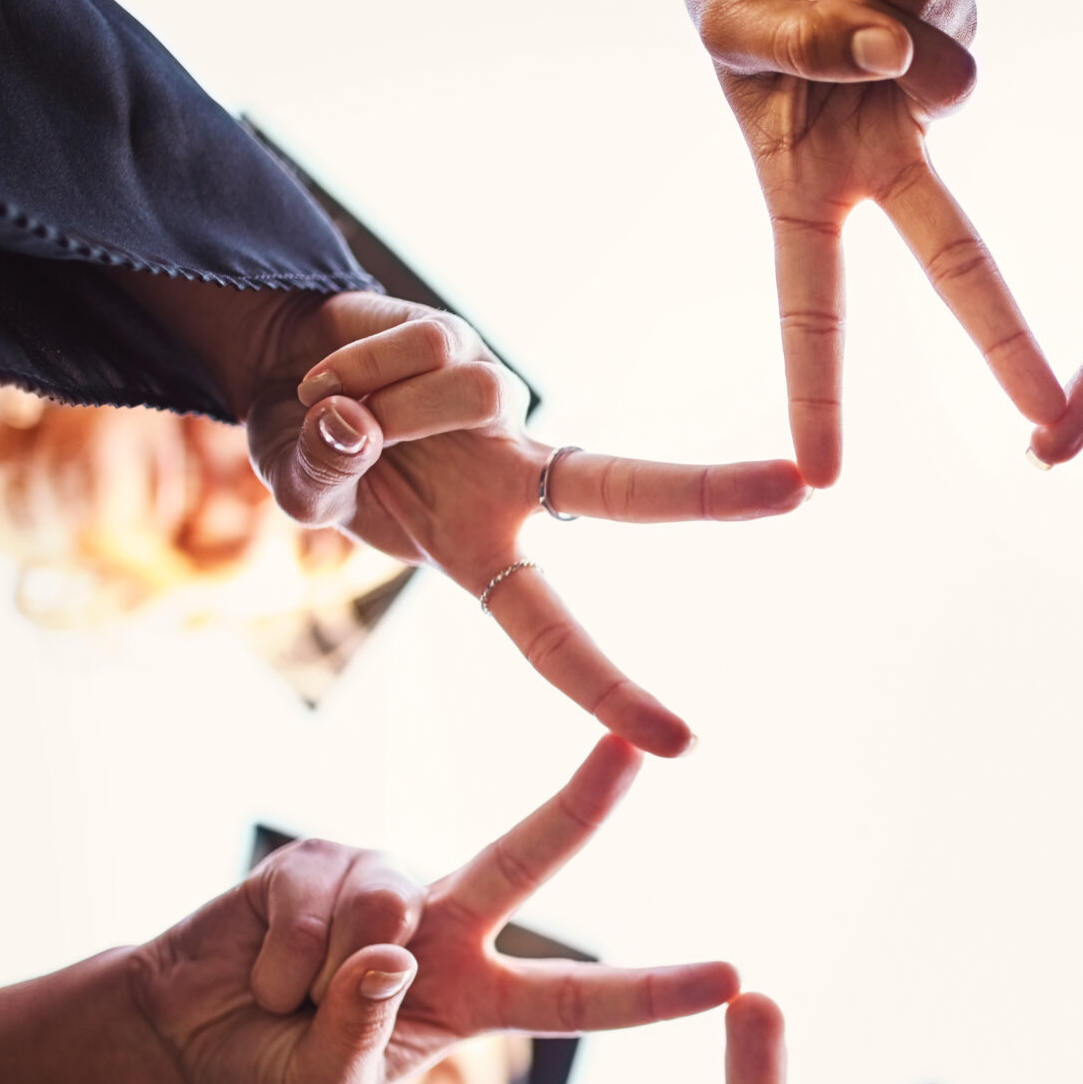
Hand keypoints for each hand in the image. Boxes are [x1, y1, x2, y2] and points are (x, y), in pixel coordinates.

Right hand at [128, 734, 738, 1083]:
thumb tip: (391, 954)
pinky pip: (318, 905)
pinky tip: (263, 971)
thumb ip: (363, 1036)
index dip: (654, 992)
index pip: (581, 1000)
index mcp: (477, 998)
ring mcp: (384, 882)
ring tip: (292, 1002)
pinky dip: (284, 960)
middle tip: (637, 751)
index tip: (733, 978)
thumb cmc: (270, 1069)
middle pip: (528, 857)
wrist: (177, 1035)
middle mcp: (445, 926)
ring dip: (329, 977)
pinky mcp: (318, 856)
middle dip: (583, 801)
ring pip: (390, 909)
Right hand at [129, 278, 808, 757]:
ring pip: (473, 391)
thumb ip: (322, 474)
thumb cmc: (309, 458)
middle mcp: (510, 481)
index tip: (681, 744)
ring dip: (383, 403)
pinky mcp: (470, 339)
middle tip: (801, 490)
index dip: (609, 687)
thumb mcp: (300, 492)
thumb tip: (354, 425)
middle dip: (711, 490)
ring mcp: (498, 408)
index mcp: (482, 550)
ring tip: (331, 409)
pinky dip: (362, 365)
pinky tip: (337, 373)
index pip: (555, 632)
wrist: (281, 370)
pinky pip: (427, 348)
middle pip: (626, 489)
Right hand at [677, 0, 1060, 485]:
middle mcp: (885, 157)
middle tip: (1045, 409)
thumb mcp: (730, 25)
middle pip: (956, 256)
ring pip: (948, 84)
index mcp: (812, 187)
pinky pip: (937, 5)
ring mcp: (930, 93)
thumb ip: (798, 49)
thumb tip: (886, 56)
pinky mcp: (961, 20)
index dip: (819, 391)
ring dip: (862, 16)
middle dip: (1000, 334)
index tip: (822, 476)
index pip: (814, 307)